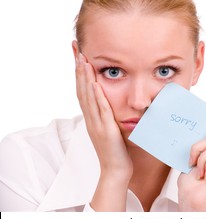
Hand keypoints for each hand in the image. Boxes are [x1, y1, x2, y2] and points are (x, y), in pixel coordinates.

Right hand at [76, 53, 131, 210]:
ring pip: (88, 97)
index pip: (83, 89)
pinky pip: (100, 111)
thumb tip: (113, 101)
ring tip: (82, 59)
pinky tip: (95, 84)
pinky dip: (96, 97)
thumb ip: (110, 114)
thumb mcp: (112, 127)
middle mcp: (91, 118)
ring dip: (84, 78)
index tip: (78, 54)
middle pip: (81, 88)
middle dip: (78, 67)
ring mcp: (96, 124)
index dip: (79, 71)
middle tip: (75, 48)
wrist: (116, 171)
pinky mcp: (105, 130)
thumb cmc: (117, 150)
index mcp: (92, 116)